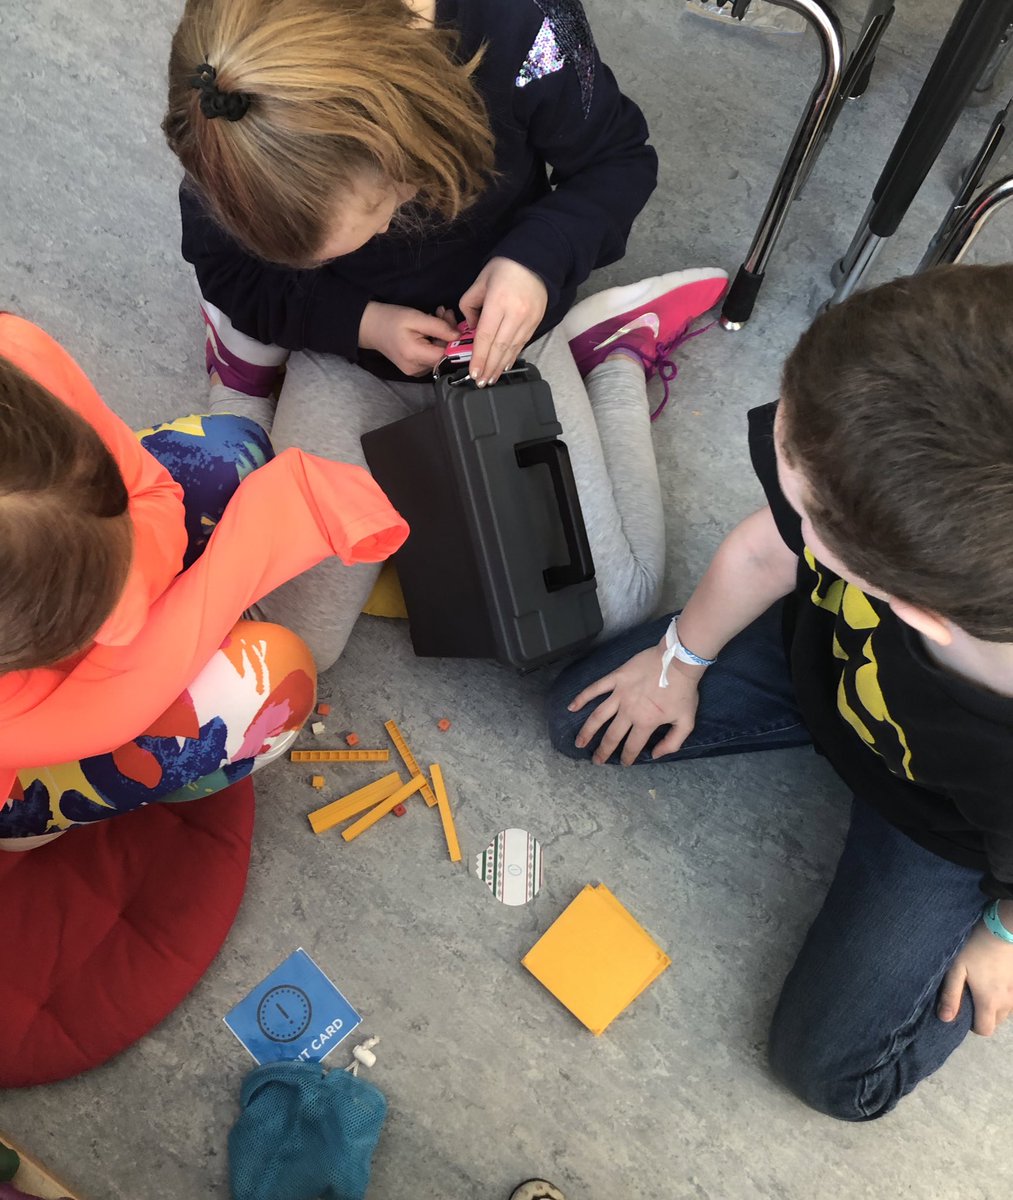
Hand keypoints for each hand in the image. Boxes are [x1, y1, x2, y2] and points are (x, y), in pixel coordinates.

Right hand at [358, 302, 458, 375]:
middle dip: (448, 334)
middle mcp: (417, 369)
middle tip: (445, 313)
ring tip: (437, 316)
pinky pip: (431, 357)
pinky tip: (430, 329)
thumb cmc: (391, 319)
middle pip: (443, 355)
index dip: (454, 339)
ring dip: (442, 336)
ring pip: (439, 355)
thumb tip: (459, 336)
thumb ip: (439, 327)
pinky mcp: (416, 369)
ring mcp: (416, 372)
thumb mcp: (416, 317)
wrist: (371, 327)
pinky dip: (435, 342)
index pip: (447, 354)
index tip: (453, 320)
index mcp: (415, 356)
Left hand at [460, 257, 547, 384]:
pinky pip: (522, 343)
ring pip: (512, 348)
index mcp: (498, 302)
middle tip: (481, 382)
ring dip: (500, 366)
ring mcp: (528, 320)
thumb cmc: (505, 267)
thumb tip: (471, 327)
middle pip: (499, 347)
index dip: (479, 357)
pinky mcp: (536, 322)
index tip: (474, 372)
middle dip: (489, 367)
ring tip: (491, 379)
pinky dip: (512, 356)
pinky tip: (504, 366)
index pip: (486, 336)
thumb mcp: (481, 281)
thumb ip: (470, 304)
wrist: (538, 260)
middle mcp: (515, 314)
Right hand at [568, 642, 704, 765]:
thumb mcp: (686, 721)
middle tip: (596, 761)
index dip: (627, 757)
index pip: (633, 745)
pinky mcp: (616, 678)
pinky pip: (595, 688)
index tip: (623, 763)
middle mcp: (629, 711)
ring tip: (579, 742)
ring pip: (598, 716)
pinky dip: (582, 698)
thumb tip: (656, 755)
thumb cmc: (684, 691)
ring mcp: (619, 694)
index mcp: (645, 722)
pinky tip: (572, 707)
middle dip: (603, 751)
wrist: (678, 661)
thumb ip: (672, 742)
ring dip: (587, 731)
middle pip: (612, 735)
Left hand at [938, 911, 1012, 1034]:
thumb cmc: (974, 950)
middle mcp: (1007, 1003)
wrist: (1001, 931)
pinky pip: (1011, 998)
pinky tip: (992, 979)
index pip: (985, 1030)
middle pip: (995, 1022)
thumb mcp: (956, 970)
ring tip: (981, 986)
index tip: (964, 1010)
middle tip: (971, 996)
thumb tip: (945, 1019)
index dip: (973, 1025)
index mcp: (989, 1003)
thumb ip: (951, 995)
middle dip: (983, 1015)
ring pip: (1005, 1011)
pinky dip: (1002, 995)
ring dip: (994, 1005)